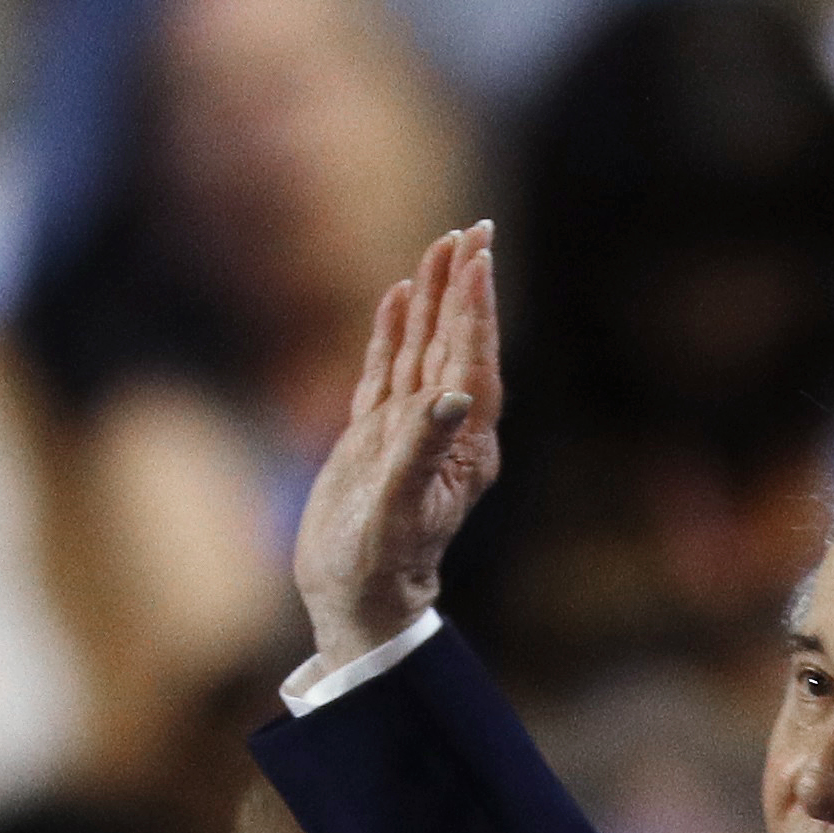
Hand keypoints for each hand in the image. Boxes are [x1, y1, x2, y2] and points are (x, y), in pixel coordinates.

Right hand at [293, 223, 502, 674]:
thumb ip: (424, 452)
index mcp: (465, 445)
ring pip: (424, 349)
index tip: (477, 256)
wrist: (356, 602)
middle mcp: (445, 430)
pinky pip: (389, 372)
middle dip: (464, 286)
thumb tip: (453, 395)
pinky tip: (398, 297)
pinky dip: (394, 332)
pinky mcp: (376, 439)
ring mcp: (410, 431)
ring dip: (433, 298)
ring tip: (440, 245)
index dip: (474, 307)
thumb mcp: (401, 512)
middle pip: (456, 342)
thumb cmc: (381, 567)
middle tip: (473, 229)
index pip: (473, 359)